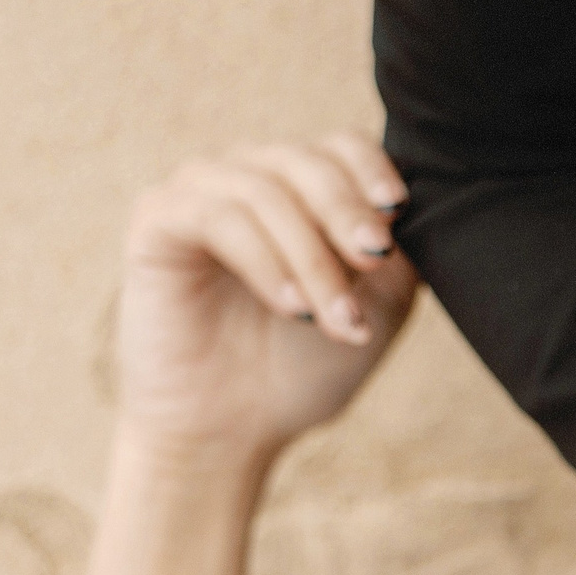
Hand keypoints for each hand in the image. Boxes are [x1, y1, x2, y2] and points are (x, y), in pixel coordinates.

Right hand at [115, 134, 417, 471]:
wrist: (234, 428)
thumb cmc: (303, 366)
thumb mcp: (376, 307)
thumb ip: (397, 255)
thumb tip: (418, 213)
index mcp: (302, 192)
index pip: (340, 145)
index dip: (371, 169)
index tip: (397, 213)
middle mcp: (250, 179)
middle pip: (307, 161)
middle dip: (347, 218)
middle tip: (372, 265)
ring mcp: (199, 194)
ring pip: (265, 190)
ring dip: (311, 256)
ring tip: (333, 317)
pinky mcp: (157, 221)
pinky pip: (216, 216)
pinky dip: (264, 260)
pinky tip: (291, 306)